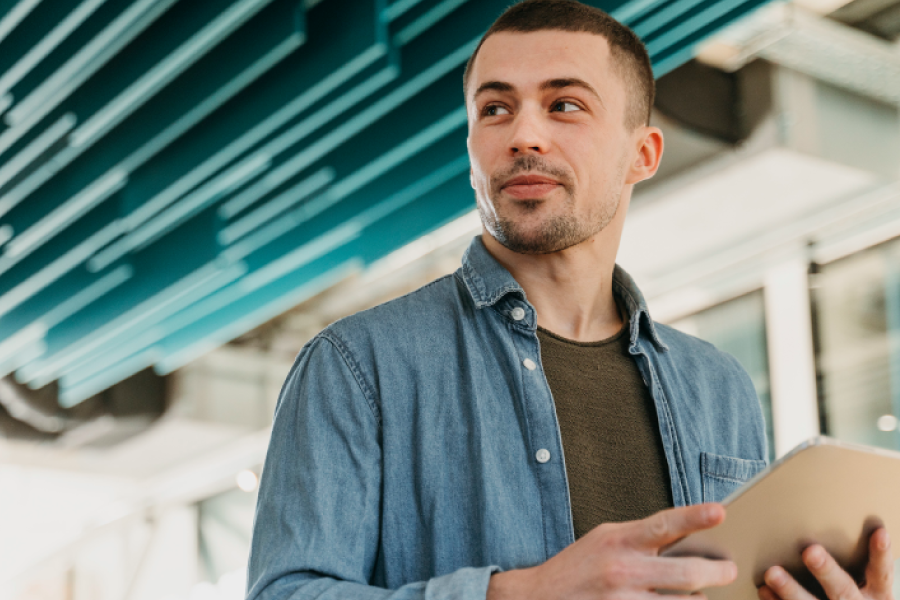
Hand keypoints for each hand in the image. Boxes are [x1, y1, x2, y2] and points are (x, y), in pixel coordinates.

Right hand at [487, 503, 737, 599]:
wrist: (536, 599)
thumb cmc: (577, 567)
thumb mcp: (605, 539)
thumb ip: (642, 537)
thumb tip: (688, 535)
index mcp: (618, 540)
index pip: (663, 524)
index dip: (694, 516)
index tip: (720, 512)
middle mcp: (622, 570)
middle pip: (687, 573)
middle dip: (718, 572)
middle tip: (730, 570)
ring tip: (701, 595)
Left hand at [759, 528, 894, 599]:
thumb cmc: (852, 594)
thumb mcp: (865, 583)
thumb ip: (854, 561)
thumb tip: (831, 522)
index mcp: (877, 593)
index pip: (881, 572)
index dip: (880, 554)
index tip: (879, 533)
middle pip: (843, 589)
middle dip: (826, 571)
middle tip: (810, 551)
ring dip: (791, 589)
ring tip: (772, 573)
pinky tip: (765, 590)